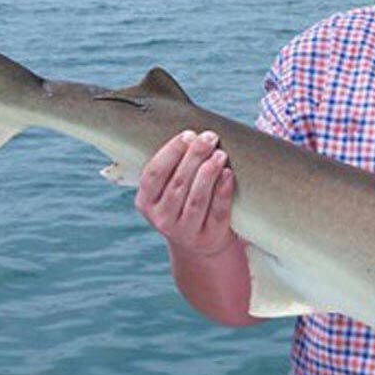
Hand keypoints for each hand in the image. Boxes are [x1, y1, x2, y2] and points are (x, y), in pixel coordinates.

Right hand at [133, 130, 236, 256]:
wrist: (200, 243)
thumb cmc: (185, 202)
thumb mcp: (169, 188)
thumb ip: (173, 163)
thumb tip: (193, 131)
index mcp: (146, 202)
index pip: (153, 174)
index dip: (170, 152)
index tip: (188, 134)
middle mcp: (162, 219)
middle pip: (177, 184)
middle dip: (194, 157)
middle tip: (209, 137)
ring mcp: (185, 232)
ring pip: (196, 199)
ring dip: (208, 173)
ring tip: (220, 154)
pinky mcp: (208, 237)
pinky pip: (216, 213)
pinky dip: (222, 192)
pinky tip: (228, 174)